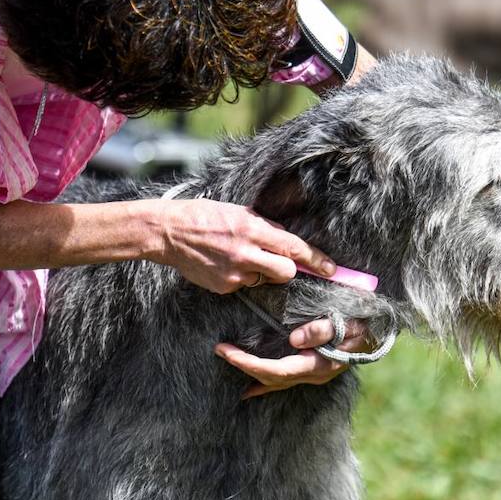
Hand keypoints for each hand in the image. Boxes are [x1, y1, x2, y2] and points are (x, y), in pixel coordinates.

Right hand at [147, 198, 334, 293]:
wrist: (169, 232)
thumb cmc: (205, 216)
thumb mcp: (239, 212)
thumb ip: (265, 227)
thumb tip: (289, 240)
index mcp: (252, 229)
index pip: (294, 248)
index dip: (316, 260)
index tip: (331, 269)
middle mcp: (246, 253)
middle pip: (286, 272)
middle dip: (288, 268)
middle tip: (280, 261)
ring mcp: (234, 273)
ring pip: (265, 279)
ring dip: (261, 271)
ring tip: (241, 256)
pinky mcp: (223, 287)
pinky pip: (244, 285)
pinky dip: (241, 276)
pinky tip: (225, 264)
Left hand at [216, 318, 374, 398]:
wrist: (379, 334)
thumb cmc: (363, 325)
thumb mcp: (349, 323)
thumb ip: (325, 329)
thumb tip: (296, 339)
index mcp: (319, 365)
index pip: (278, 370)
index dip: (250, 363)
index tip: (228, 352)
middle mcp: (313, 375)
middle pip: (272, 378)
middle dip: (243, 366)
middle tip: (220, 350)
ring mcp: (312, 376)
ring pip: (276, 382)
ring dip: (251, 373)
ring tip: (229, 361)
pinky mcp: (310, 371)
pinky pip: (283, 381)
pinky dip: (264, 383)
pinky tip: (249, 389)